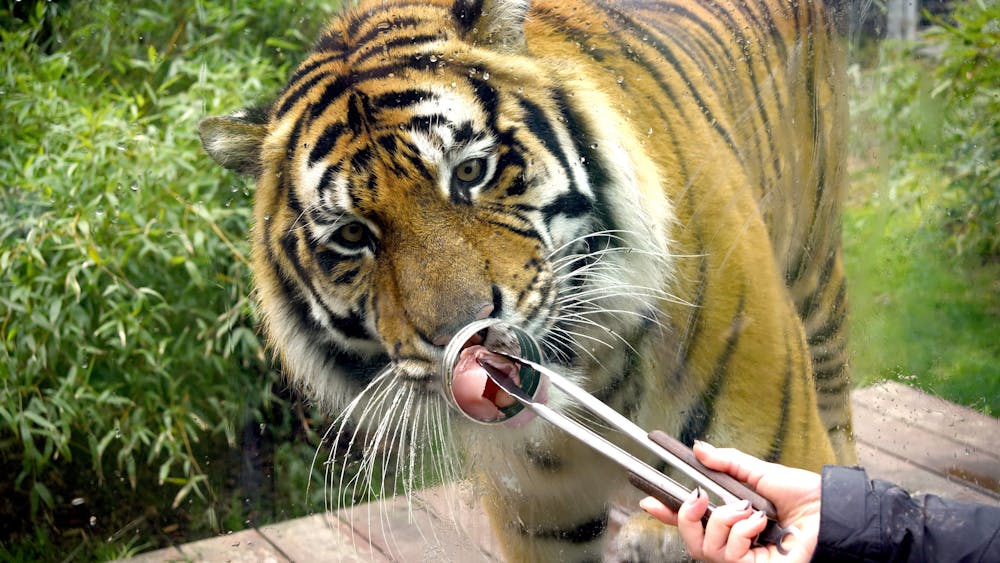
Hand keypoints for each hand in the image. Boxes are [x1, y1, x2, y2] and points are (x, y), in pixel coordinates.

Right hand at [639, 441, 820, 562]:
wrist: (830, 511)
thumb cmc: (805, 496)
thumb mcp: (759, 472)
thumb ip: (727, 462)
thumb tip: (699, 449)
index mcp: (733, 519)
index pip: (693, 522)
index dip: (668, 513)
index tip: (649, 499)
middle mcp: (735, 542)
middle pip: (691, 542)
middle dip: (685, 517)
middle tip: (697, 498)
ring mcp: (744, 559)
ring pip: (706, 549)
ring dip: (724, 521)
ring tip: (748, 509)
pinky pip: (729, 556)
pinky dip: (741, 531)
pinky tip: (759, 522)